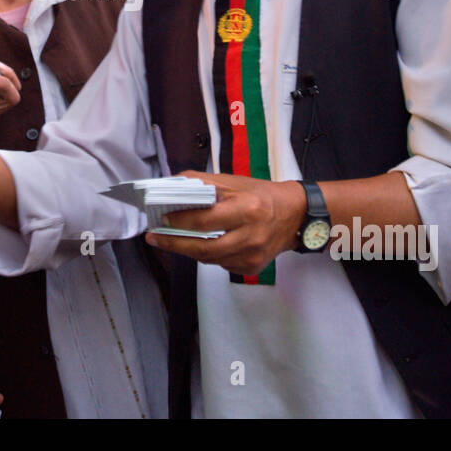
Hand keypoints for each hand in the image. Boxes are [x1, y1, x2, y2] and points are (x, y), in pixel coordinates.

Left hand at [144, 170, 306, 276]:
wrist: (295, 215)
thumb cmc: (264, 196)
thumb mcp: (236, 183)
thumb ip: (204, 183)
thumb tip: (174, 185)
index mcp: (248, 210)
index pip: (206, 221)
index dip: (181, 221)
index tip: (163, 218)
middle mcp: (251, 236)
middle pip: (204, 249)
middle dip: (175, 244)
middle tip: (155, 238)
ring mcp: (252, 255)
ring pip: (210, 259)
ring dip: (188, 250)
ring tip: (171, 240)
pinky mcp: (252, 267)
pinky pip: (221, 265)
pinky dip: (207, 255)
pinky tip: (201, 244)